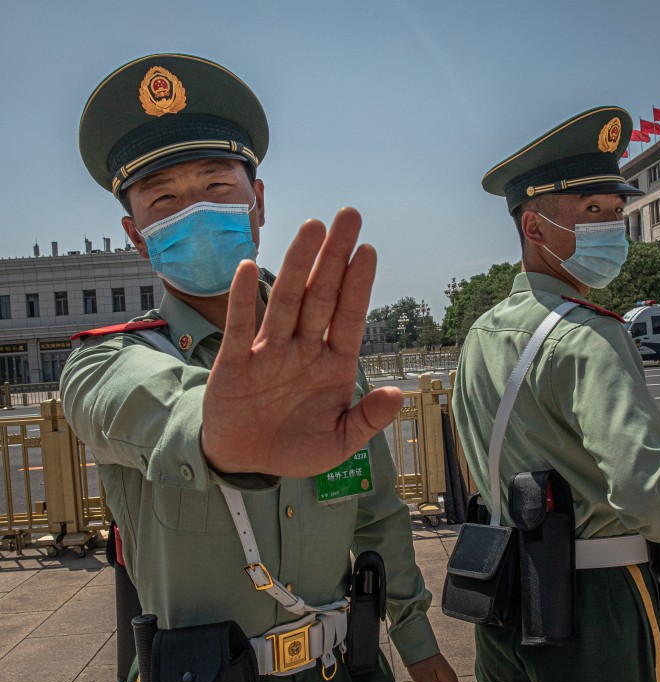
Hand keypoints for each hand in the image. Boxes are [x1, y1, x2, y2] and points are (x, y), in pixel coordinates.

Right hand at [201, 208, 403, 476]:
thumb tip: (398, 394)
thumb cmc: (297, 449)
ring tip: (312, 228)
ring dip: (297, 265)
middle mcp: (303, 350)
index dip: (358, 285)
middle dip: (334, 258)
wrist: (247, 462)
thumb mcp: (339, 443)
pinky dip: (242, 300)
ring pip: (285, 302)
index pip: (348, 318)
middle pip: (321, 296)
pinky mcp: (235, 363)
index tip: (368, 249)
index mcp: (332, 366)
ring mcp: (269, 352)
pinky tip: (248, 268)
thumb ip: (367, 420)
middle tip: (348, 216)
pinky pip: (240, 327)